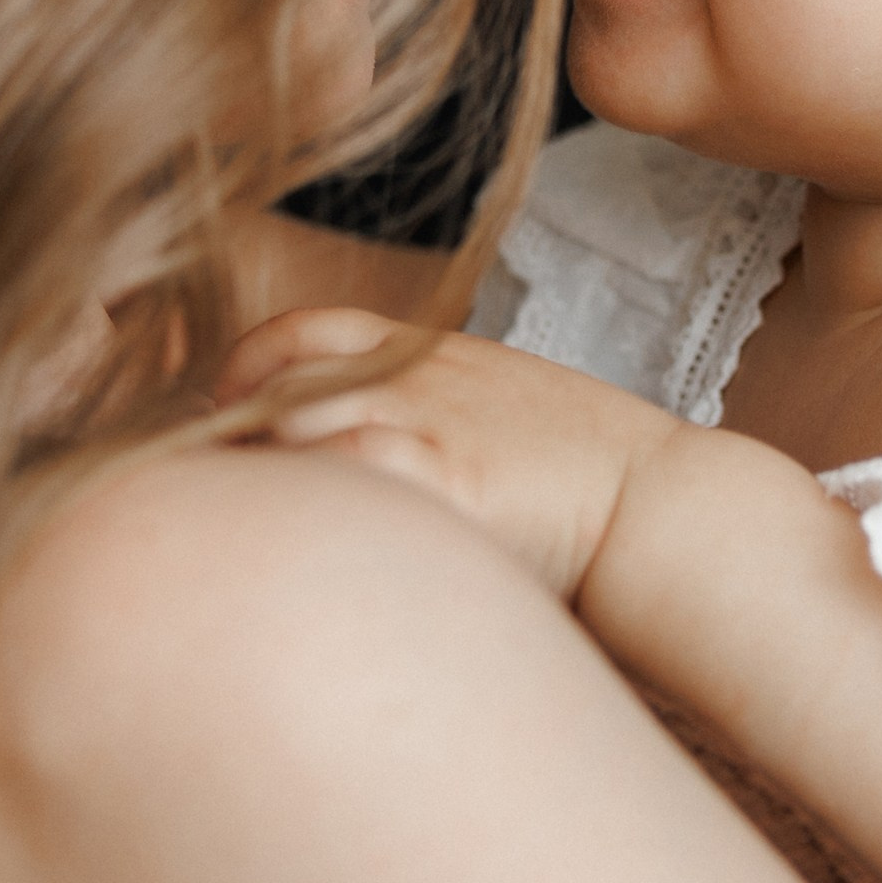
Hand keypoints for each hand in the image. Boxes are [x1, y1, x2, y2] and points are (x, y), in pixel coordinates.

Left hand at [216, 308, 695, 600]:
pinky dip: (312, 510)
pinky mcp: (444, 481)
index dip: (247, 368)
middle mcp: (413, 377)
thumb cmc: (576, 472)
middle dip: (238, 444)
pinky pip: (344, 480)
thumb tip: (338, 445)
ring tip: (261, 539)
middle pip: (278, 390)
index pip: (303, 330)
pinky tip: (311, 553)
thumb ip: (415, 405)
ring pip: (294, 432)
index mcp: (424, 350)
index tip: (226, 413)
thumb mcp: (489, 401)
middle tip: (231, 502)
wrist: (654, 504)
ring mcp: (426, 425)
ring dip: (266, 484)